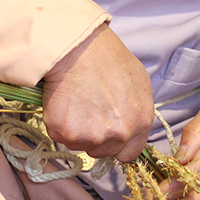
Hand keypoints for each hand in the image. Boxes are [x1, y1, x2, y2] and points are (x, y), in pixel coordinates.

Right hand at [41, 24, 153, 161]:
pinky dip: (58, 122)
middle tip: (87, 109)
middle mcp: (119, 134)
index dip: (117, 144)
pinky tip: (63, 101)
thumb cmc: (107, 57)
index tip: (107, 134)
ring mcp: (92, 135)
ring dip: (75, 130)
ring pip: (79, 145)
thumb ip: (138, 110)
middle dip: (94, 136)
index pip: (129, 154)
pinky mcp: (65, 132)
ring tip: (76, 101)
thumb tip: (131, 125)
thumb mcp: (139, 81)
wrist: (77, 46)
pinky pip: (59, 136)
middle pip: (102, 152)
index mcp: (141, 122)